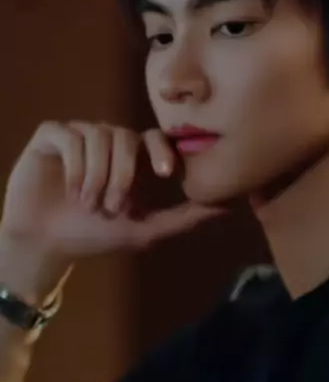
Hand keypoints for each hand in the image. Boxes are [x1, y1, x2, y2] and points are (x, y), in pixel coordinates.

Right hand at [0, 121, 225, 261]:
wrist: (46, 245)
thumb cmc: (95, 235)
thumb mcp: (145, 230)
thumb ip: (185, 217)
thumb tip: (229, 206)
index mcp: (133, 159)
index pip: (156, 138)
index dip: (163, 149)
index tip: (166, 173)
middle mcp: (109, 141)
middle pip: (127, 137)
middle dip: (123, 173)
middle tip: (113, 206)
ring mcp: (80, 136)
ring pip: (98, 136)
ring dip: (96, 175)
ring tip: (88, 204)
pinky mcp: (52, 136)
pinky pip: (69, 136)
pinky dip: (74, 166)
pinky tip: (71, 191)